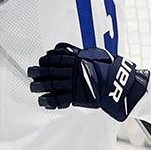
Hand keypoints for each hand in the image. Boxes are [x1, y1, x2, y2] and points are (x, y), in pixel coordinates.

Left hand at [28, 43, 149, 121]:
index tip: (40, 62)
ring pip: (52, 85)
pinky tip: (42, 100)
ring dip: (40, 86)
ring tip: (33, 86)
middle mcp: (73, 71)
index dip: (45, 61)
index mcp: (76, 59)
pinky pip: (59, 99)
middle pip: (49, 71)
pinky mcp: (77, 97)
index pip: (55, 59)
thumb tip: (59, 49)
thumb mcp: (93, 53)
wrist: (120, 84)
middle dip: (37, 72)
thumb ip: (75, 52)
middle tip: (30, 73)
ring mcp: (74, 85)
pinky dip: (49, 100)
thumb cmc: (108, 68)